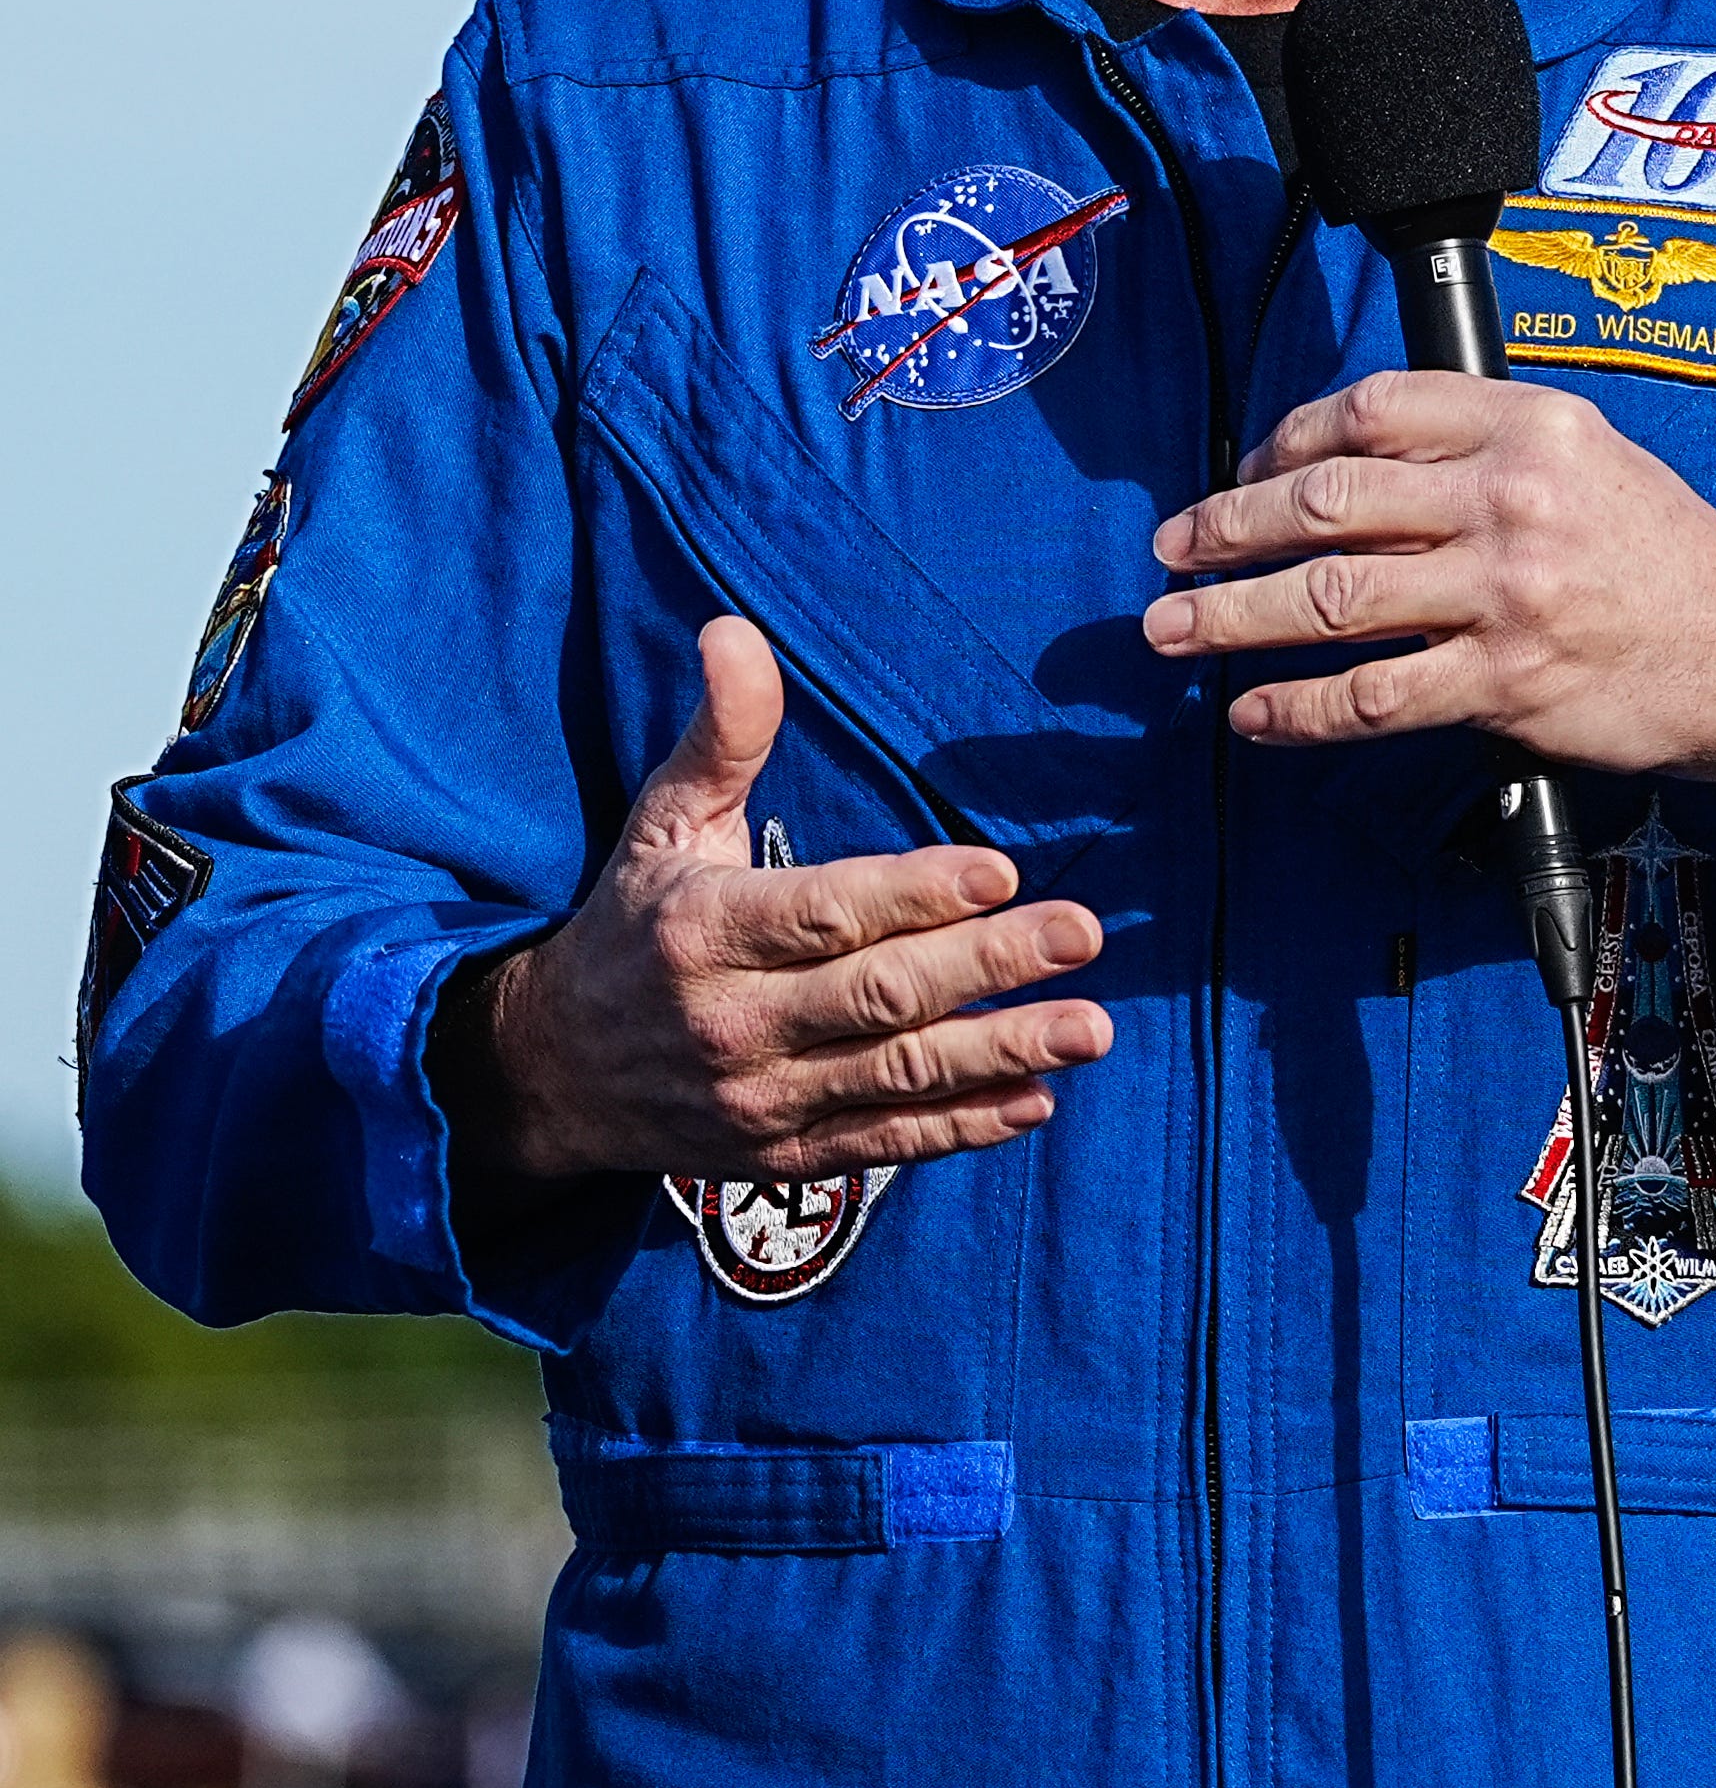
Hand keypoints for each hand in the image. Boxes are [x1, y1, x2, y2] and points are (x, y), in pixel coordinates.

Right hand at [461, 618, 1108, 1180]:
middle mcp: (732, 1022)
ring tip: (1090, 1027)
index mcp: (703, 930)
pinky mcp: (783, 1156)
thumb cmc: (631, 921)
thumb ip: (721, 735)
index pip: (824, 912)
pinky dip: (964, 1127)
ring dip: (1001, 1050)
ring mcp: (760, 1100)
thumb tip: (734, 631)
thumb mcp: (662, 821)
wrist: (553, 1073)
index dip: (914, 893)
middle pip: (877, 995)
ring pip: (896, 1076)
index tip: (1000, 871)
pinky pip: (886, 1143)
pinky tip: (1036, 1098)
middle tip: (1082, 932)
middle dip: (987, 963)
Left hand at [1144, 371, 1715, 828]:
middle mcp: (1511, 500)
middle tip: (1173, 551)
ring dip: (1233, 617)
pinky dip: (1300, 710)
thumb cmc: (1664, 555)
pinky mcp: (1506, 684)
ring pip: (1333, 600)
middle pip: (1329, 501)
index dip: (1283, 441)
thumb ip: (1479, 447)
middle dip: (1228, 528)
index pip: (1371, 410)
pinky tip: (1255, 714)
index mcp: (1528, 426)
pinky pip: (1374, 698)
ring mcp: (1506, 594)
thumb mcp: (1586, 456)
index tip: (1243, 472)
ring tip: (1173, 631)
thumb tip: (1348, 463)